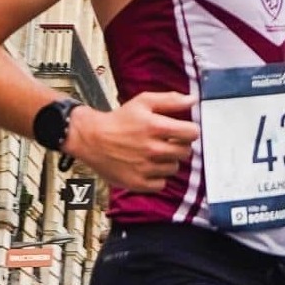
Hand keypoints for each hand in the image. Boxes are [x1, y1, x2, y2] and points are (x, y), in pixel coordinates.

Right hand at [66, 91, 199, 191]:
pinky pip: (161, 183)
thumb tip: (193, 100)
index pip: (192, 133)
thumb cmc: (118, 120)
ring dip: (167, 161)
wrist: (91, 139)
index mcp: (155, 127)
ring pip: (173, 168)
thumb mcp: (143, 102)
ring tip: (154, 153)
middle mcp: (151, 149)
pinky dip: (157, 177)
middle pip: (185, 152)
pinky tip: (148, 166)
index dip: (189, 130)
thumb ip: (170, 100)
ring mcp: (144, 167)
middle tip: (167, 141)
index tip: (183, 131)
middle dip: (179, 145)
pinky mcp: (137, 182)